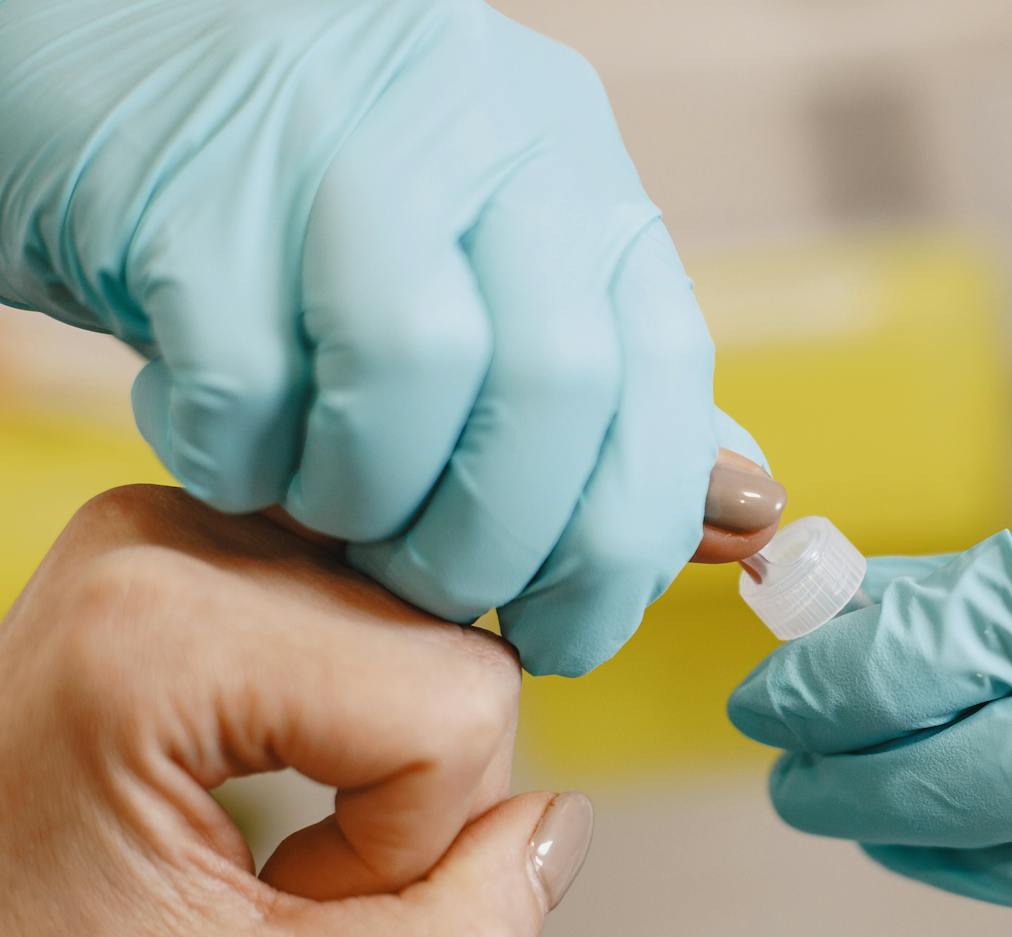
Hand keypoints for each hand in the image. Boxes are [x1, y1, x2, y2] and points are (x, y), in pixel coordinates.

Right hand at [0, 0, 764, 675]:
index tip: (567, 632)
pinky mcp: (193, 180)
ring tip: (331, 525)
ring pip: (415, 369)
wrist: (111, 73)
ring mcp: (341, 138)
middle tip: (435, 595)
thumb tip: (744, 524)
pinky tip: (231, 466)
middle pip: (556, 382)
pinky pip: (248, 376)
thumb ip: (614, 408)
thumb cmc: (316, 221)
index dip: (627, 538)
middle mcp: (486, 131)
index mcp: (575, 172)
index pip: (663, 375)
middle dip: (499, 540)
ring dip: (371, 504)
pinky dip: (242, 464)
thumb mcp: (490, 286)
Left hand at [0, 486, 590, 936]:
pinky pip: (385, 615)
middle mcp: (180, 537)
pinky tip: (291, 762)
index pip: (458, 703)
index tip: (292, 900)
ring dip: (395, 758)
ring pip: (439, 633)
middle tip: (292, 875)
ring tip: (284, 822)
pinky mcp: (207, 540)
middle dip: (416, 798)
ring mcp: (192, 525)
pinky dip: (368, 712)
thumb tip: (562, 833)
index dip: (416, 842)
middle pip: (460, 656)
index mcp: (164, 632)